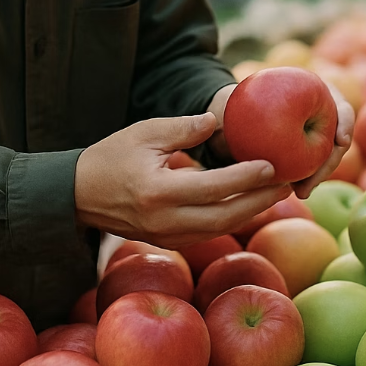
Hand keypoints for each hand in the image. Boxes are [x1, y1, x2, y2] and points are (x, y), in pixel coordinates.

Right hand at [74, 113, 288, 248]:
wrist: (78, 195)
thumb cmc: (110, 157)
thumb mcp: (143, 132)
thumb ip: (182, 128)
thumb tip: (216, 123)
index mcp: (158, 192)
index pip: (213, 188)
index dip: (245, 178)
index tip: (271, 165)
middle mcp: (165, 221)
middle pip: (225, 217)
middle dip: (259, 201)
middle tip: (287, 183)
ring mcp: (166, 236)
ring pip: (219, 229)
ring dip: (250, 213)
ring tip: (276, 193)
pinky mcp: (167, 242)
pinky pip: (208, 233)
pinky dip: (232, 219)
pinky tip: (249, 204)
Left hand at [203, 81, 354, 198]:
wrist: (232, 120)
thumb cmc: (231, 107)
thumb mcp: (228, 105)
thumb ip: (227, 112)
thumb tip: (217, 123)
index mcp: (313, 92)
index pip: (340, 105)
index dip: (346, 122)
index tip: (340, 140)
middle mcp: (320, 114)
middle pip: (337, 139)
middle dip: (330, 162)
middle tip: (312, 179)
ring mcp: (315, 137)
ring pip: (326, 157)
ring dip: (318, 175)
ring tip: (302, 191)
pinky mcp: (306, 157)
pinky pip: (311, 169)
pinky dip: (307, 180)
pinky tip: (296, 192)